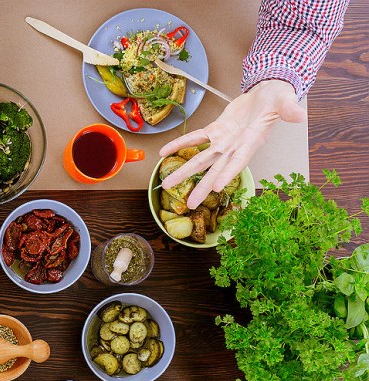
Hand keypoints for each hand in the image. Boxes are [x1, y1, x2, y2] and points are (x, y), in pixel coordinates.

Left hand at [160, 79, 304, 208]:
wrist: (267, 92)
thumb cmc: (278, 98)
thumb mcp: (286, 100)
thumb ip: (290, 109)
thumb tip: (301, 115)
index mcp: (252, 142)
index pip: (239, 161)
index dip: (228, 174)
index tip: (217, 188)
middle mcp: (235, 146)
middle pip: (216, 169)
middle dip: (202, 186)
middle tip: (189, 204)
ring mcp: (224, 140)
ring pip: (201, 159)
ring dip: (184, 172)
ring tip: (167, 185)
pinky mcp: (216, 130)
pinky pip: (195, 138)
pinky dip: (179, 145)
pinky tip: (164, 153)